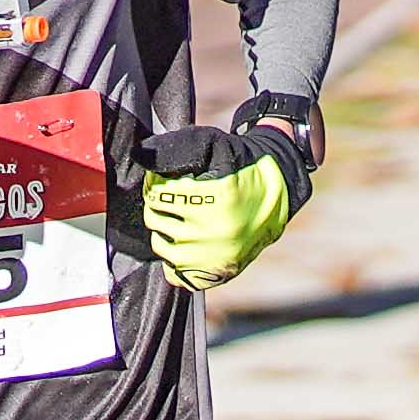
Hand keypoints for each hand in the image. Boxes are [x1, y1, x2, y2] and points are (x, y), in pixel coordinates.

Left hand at [140, 145, 300, 288]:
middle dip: (157, 205)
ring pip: (162, 247)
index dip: (155, 183)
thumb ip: (176, 149)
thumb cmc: (242, 166)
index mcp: (217, 197)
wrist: (278, 193)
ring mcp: (217, 256)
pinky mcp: (219, 273)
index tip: (162, 180)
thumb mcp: (214, 145)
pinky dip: (174, 260)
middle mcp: (217, 231)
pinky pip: (177, 274)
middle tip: (170, 198)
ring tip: (178, 219)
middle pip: (156, 220)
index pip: (159, 195)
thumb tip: (141, 155)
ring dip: (163, 230)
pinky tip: (185, 243)